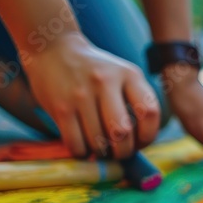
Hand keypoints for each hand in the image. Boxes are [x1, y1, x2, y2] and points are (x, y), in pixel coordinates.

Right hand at [25, 32, 159, 159]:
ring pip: (98, 141)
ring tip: (100, 148)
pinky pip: (76, 144)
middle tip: (118, 153)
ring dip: (101, 153)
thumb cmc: (95, 71)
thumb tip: (140, 145)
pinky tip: (82, 147)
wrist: (52, 49)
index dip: (148, 136)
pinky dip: (82, 153)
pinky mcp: (61, 107)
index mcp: (129, 75)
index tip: (139, 143)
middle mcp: (105, 82)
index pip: (150, 113)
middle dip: (123, 152)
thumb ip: (136, 101)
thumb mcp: (122, 74)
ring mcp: (81, 94)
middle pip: (122, 132)